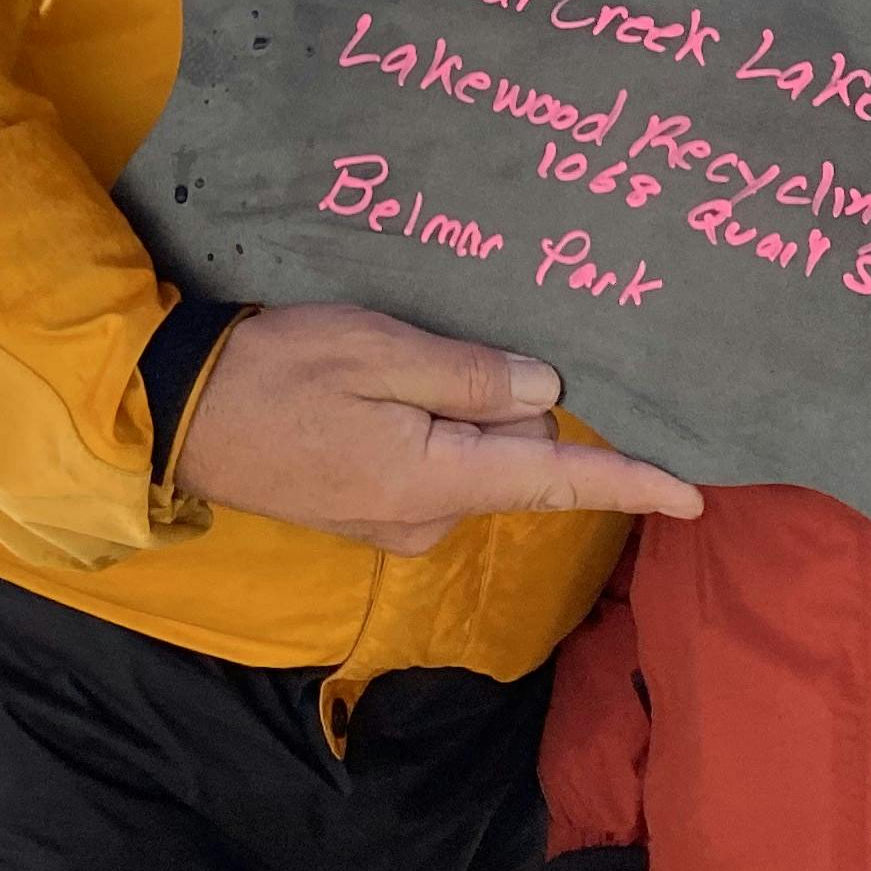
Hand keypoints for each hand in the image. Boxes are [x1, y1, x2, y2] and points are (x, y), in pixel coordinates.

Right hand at [169, 302, 703, 553]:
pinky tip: (385, 391)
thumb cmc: (275, 372)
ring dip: (465, 412)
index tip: (696, 494)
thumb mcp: (374, 350)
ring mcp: (396, 526)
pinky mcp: (370, 514)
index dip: (630, 483)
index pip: (556, 481)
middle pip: (514, 456)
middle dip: (514, 404)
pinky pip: (436, 467)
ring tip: (400, 362)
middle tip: (450, 344)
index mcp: (436, 482)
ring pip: (475, 458)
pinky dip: (435, 428)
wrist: (174, 415)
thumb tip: (544, 390)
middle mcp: (428, 521)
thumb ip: (466, 375)